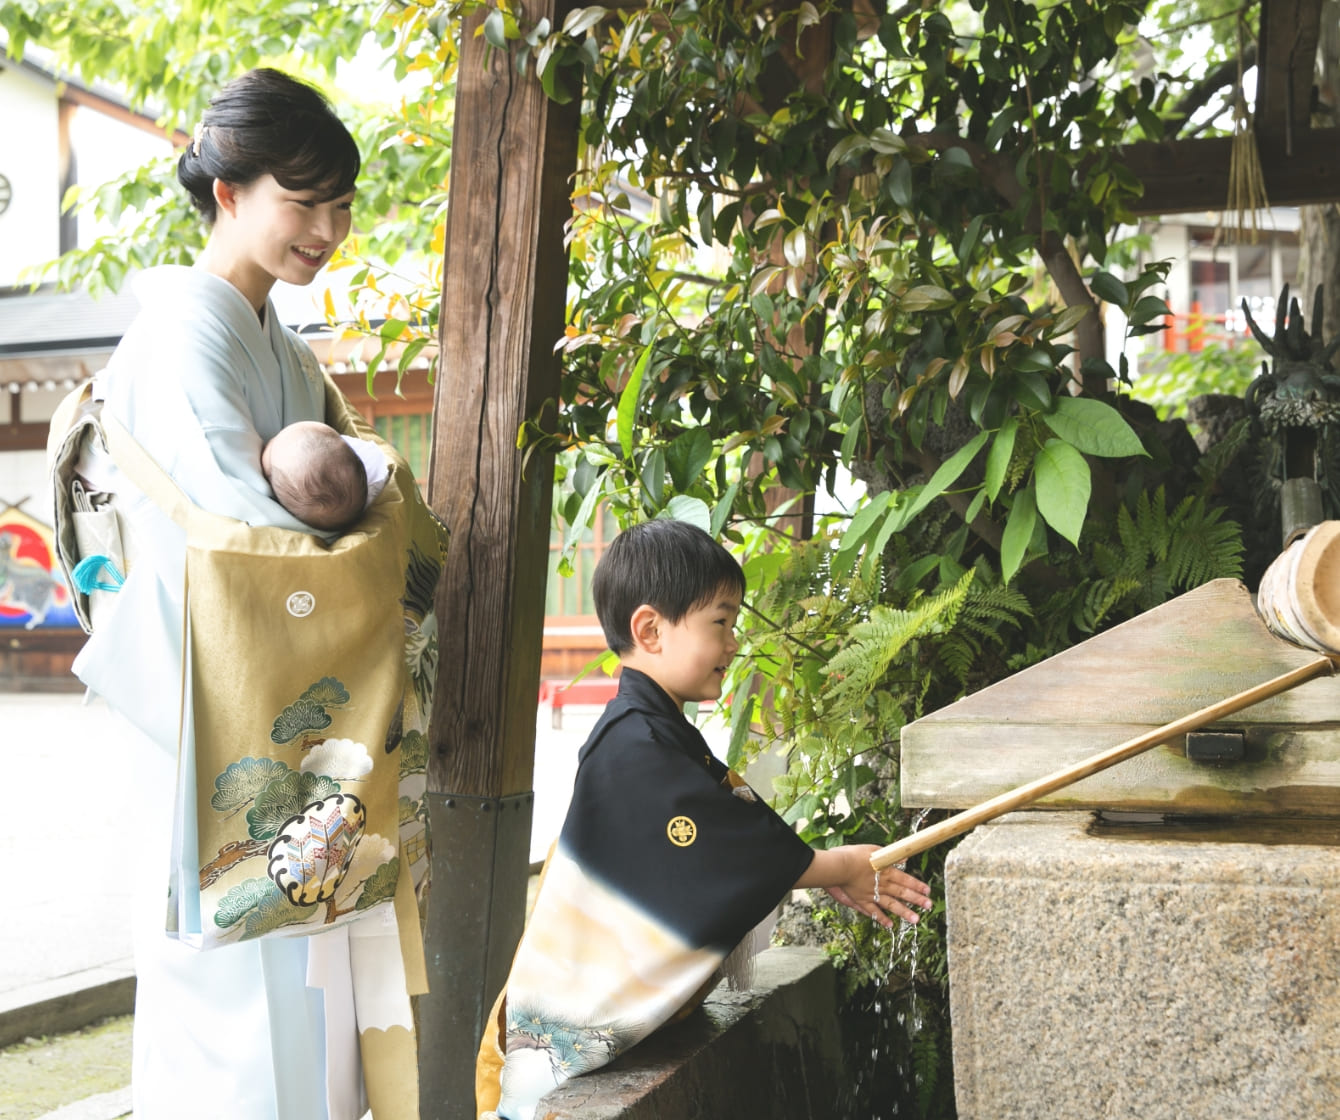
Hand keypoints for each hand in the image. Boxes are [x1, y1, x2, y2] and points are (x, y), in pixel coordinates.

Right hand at [815, 845, 932, 928]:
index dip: (917, 885)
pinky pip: (873, 912)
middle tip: (929, 906)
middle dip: (917, 899)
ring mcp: (872, 894)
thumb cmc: (852, 854)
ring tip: (916, 919)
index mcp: (885, 871)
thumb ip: (888, 855)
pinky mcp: (861, 901)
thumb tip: (903, 858)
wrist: (837, 866)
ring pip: (891, 905)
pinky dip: (882, 918)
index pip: (905, 879)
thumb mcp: (872, 850)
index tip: (928, 891)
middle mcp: (881, 884)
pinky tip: (890, 925)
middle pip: (902, 893)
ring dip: (904, 912)